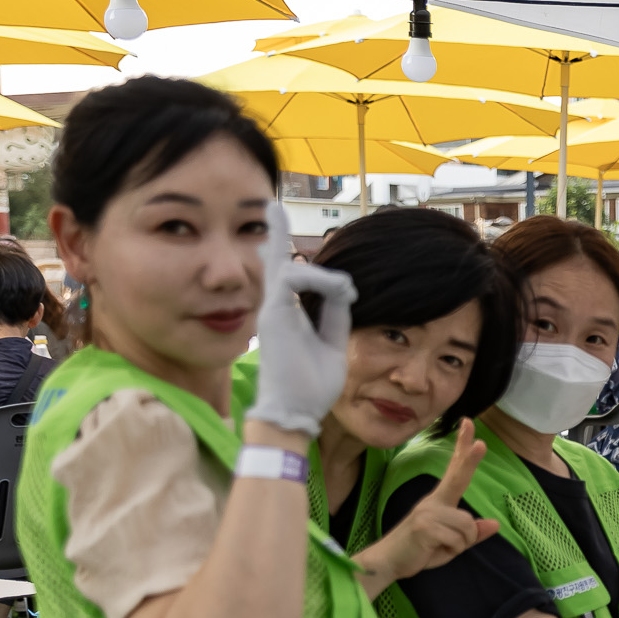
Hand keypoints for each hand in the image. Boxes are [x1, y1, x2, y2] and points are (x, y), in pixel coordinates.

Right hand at [247, 204, 355, 436]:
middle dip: (275, 233)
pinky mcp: (272, 314)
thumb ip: (337, 313)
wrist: (294, 412)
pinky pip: (290, 278)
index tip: (292, 244)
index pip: (291, 278)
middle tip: (272, 206)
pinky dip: (317, 278)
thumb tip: (346, 288)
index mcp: (290, 315)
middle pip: (274, 262)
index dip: (293, 258)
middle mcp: (278, 308)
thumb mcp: (333, 343)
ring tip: (346, 290)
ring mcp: (272, 309)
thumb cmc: (311, 385)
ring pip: (284, 265)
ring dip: (320, 269)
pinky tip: (338, 289)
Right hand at [366, 421, 498, 583]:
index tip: (469, 424)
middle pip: (458, 477)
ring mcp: (428, 512)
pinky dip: (452, 551)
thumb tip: (494, 524)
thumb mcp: (451, 544)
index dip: (464, 448)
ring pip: (467, 526)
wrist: (388, 562)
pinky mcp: (425, 527)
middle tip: (482, 443)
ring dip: (461, 544)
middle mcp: (433, 502)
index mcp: (439, 501)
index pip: (456, 470)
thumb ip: (471, 534)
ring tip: (440, 547)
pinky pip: (458, 540)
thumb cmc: (420, 551)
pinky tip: (433, 551)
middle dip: (471, 459)